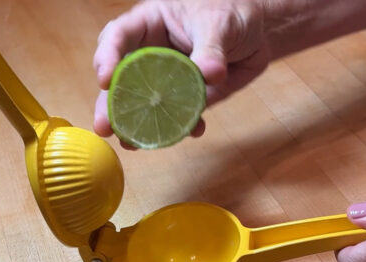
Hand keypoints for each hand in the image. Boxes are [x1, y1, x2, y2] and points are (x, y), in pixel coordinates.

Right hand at [92, 0, 269, 148]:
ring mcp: (167, 78)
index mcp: (149, 23)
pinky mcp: (186, 97)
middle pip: (121, 79)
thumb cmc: (232, 10)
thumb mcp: (219, 21)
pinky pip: (179, 115)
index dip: (106, 57)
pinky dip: (183, 127)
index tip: (105, 80)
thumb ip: (211, 48)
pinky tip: (192, 131)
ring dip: (139, 125)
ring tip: (133, 144)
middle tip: (104, 127)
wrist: (261, 31)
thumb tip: (209, 74)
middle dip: (111, 105)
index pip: (118, 37)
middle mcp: (151, 53)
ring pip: (145, 104)